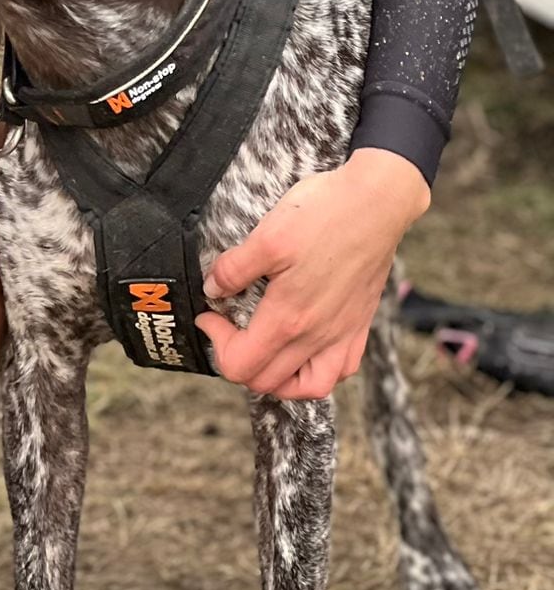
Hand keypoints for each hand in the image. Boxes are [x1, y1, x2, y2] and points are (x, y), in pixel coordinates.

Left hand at [196, 149, 430, 399]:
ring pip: (307, 387)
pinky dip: (318, 371)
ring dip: (278, 379)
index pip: (240, 364)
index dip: (216, 343)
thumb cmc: (324, 214)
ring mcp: (342, 334)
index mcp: (288, 318)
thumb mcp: (266, 236)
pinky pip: (340, 370)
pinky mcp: (360, 325)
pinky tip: (305, 350)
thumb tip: (213, 291)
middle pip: (267, 381)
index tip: (210, 315)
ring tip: (263, 351)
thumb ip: (234, 269)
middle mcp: (317, 336)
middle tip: (230, 326)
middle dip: (237, 360)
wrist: (378, 202)